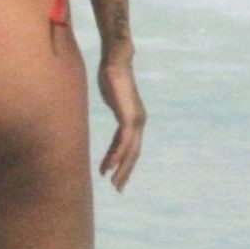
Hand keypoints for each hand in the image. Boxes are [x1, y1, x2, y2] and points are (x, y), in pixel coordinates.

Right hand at [98, 61, 144, 191]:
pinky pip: (124, 140)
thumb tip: (110, 106)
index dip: (121, 163)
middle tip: (117, 188)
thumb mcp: (112, 98)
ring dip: (121, 168)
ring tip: (113, 182)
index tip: (112, 175)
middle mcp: (138, 122)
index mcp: (134, 119)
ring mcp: (136, 119)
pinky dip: (117, 154)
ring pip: (131, 150)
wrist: (116, 60)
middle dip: (125, 172)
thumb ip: (114, 108)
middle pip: (133, 153)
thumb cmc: (112, 75)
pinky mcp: (129, 116)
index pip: (129, 147)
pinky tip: (110, 165)